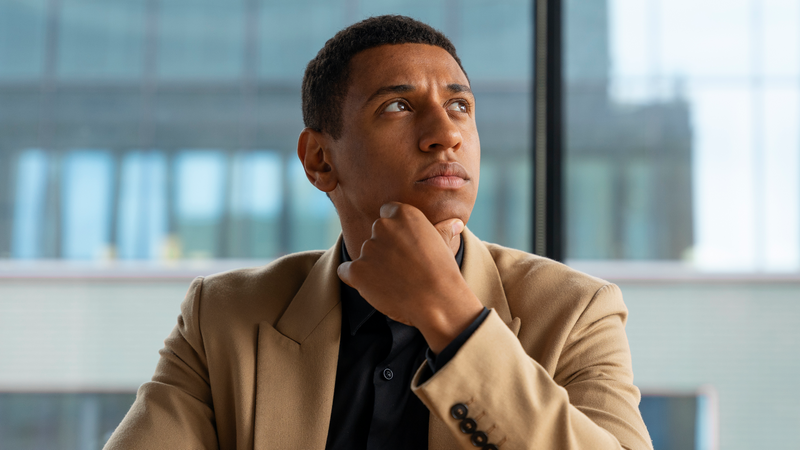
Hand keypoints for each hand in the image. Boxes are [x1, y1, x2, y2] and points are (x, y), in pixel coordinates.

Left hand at [337, 202, 483, 352]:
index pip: (387, 213)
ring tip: (396, 282)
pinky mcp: (357, 270)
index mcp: (404, 213)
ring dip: (373, 267)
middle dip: (383, 249)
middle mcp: (383, 226)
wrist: (438, 301)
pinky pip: (346, 271)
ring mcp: (368, 248)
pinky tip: (375, 287)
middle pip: (375, 235)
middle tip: (402, 268)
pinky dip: (355, 279)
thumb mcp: (444, 245)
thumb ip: (442, 230)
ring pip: (364, 255)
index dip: (395, 232)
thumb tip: (455, 223)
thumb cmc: (443, 273)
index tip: (405, 247)